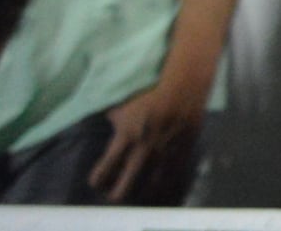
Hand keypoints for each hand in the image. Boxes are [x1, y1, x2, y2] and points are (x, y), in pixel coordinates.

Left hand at [91, 71, 206, 201]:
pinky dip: (162, 183)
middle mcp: (143, 150)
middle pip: (124, 187)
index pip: (104, 170)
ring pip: (149, 186)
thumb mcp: (124, 104)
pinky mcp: (183, 151)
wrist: (184, 84)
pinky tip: (158, 184)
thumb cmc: (150, 90)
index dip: (97, 180)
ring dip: (141, 191)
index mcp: (125, 137)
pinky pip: (171, 176)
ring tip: (136, 191)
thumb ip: (114, 120)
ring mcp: (165, 153)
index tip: (96, 181)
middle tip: (113, 194)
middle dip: (115, 195)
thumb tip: (106, 126)